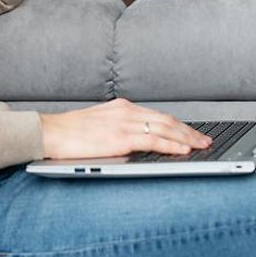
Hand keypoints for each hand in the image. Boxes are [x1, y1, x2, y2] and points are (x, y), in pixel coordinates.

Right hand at [39, 98, 211, 159]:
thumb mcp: (99, 125)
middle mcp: (126, 111)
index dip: (179, 125)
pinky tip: (183, 149)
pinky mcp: (120, 137)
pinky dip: (172, 144)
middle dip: (189, 130)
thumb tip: (138, 141)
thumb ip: (119, 129)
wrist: (50, 132)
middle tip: (205, 139)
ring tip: (202, 145)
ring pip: (165, 128)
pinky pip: (153, 139)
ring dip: (187, 137)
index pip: (158, 115)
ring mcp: (124, 123)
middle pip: (166, 119)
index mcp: (121, 107)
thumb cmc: (69, 133)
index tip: (192, 133)